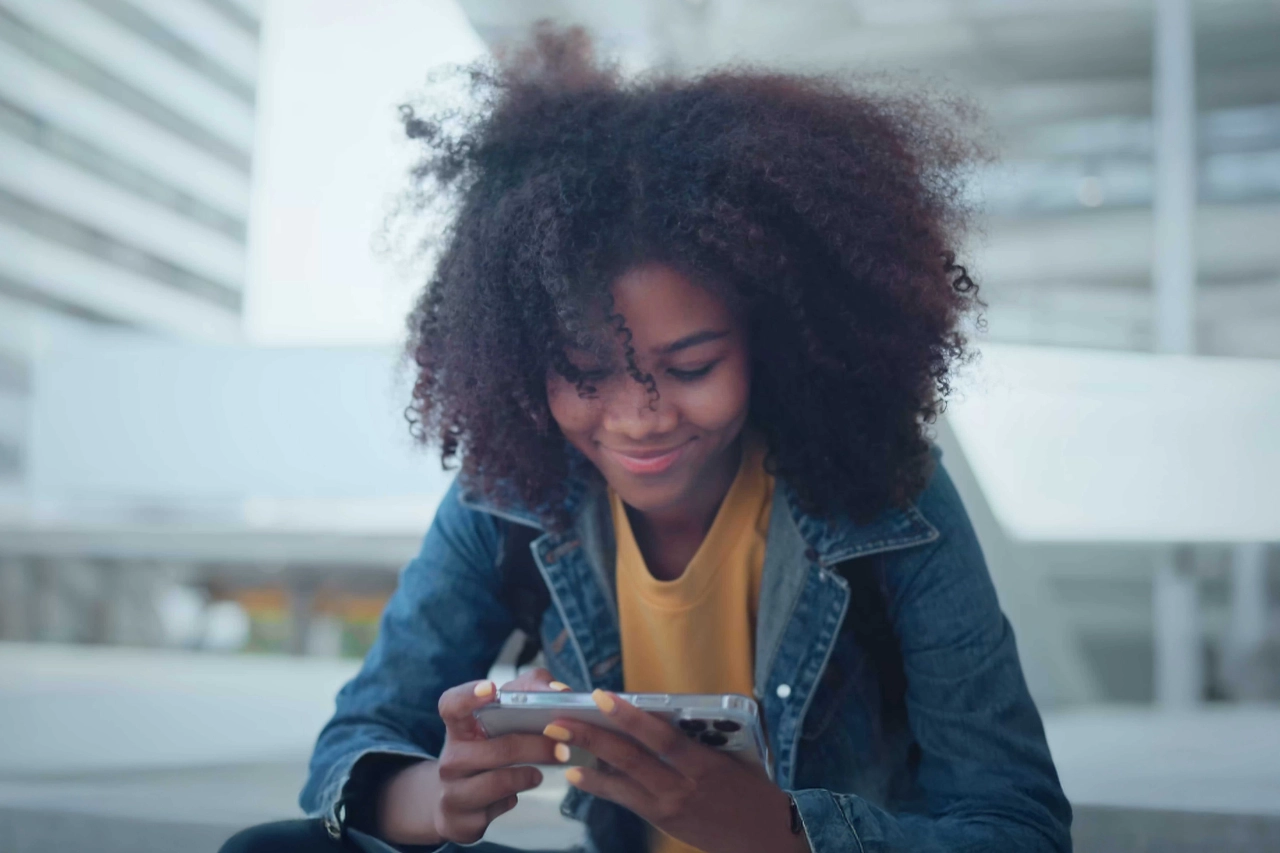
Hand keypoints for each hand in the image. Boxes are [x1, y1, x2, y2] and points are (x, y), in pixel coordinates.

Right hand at [377, 669, 568, 844]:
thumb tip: (561, 691)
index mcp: (459, 727)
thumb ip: (531, 692)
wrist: (455, 797)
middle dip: (536, 747)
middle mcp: (451, 757)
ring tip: (539, 775)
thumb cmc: (488, 746)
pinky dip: (512, 800)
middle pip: (498, 749)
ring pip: (498, 782)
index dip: (469, 696)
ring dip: (528, 777)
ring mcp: (452, 791)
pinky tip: (514, 795)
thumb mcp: (501, 717)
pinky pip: (497, 809)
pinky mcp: (460, 821)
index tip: (491, 689)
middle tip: (563, 748)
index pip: (452, 705)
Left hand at [544, 690, 809, 852]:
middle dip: (592, 736)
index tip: (600, 696)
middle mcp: (683, 787)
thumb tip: (658, 709)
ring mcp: (670, 806)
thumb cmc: (753, 786)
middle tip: (559, 718)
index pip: (660, 737)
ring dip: (587, 758)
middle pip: (630, 757)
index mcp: (705, 764)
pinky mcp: (663, 820)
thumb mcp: (734, 755)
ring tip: (558, 740)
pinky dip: (599, 784)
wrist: (767, 837)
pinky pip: (624, 798)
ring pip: (621, 779)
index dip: (629, 716)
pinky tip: (577, 772)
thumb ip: (698, 734)